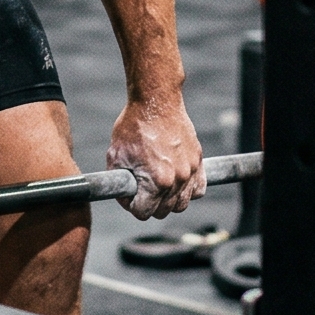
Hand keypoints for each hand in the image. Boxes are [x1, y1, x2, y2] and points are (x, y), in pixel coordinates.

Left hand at [109, 94, 204, 220]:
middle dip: (149, 204)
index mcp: (157, 181)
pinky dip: (188, 191)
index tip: (129, 193)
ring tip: (157, 186)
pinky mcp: (198, 161)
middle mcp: (178, 179)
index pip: (143, 212)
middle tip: (140, 188)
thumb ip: (119, 182)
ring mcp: (191, 171)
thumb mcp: (116, 155)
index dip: (131, 204)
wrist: (156, 102)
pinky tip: (175, 182)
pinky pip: (198, 190)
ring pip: (181, 204)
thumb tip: (125, 196)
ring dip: (168, 200)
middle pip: (163, 211)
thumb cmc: (134, 127)